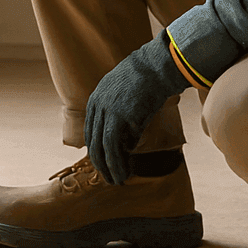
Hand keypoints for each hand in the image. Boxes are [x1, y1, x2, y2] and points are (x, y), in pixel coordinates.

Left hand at [84, 34, 190, 185]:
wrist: (157, 66)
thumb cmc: (147, 79)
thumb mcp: (125, 92)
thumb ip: (119, 111)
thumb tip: (126, 140)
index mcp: (96, 98)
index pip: (91, 130)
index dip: (96, 149)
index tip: (104, 164)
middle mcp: (97, 104)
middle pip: (93, 141)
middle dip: (100, 163)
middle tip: (109, 178)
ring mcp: (107, 110)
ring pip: (102, 146)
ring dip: (109, 167)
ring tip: (118, 180)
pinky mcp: (119, 116)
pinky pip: (115, 145)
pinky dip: (118, 162)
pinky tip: (125, 171)